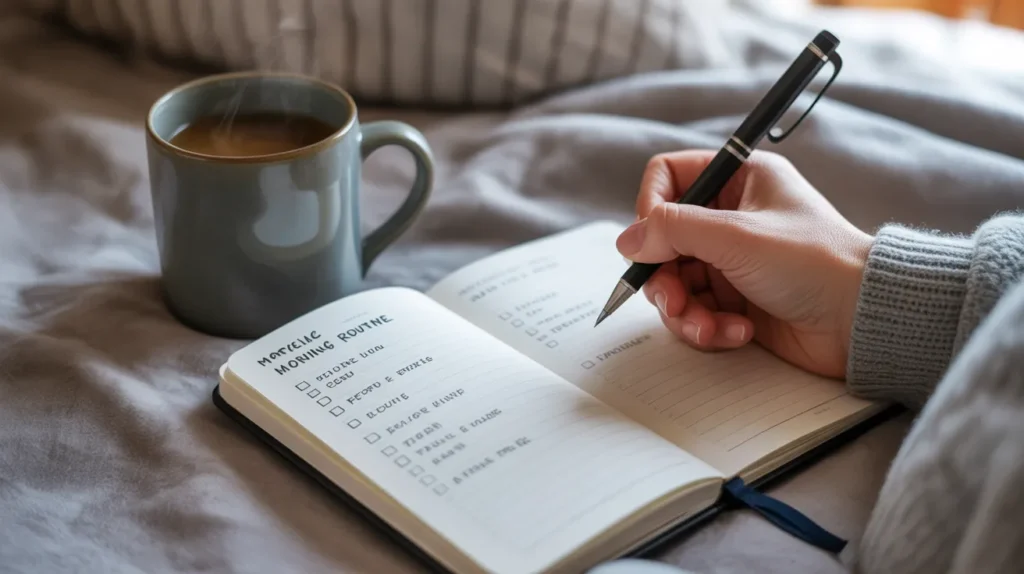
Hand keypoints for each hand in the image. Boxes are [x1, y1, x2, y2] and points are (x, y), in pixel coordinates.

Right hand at [616, 149, 872, 378]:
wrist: (863, 320)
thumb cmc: (815, 263)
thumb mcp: (735, 236)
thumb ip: (672, 231)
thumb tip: (626, 240)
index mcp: (740, 180)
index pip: (668, 177)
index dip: (650, 208)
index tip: (650, 241)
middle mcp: (732, 217)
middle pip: (663, 240)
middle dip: (663, 278)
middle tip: (673, 302)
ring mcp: (732, 261)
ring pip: (674, 282)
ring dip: (684, 311)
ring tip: (708, 328)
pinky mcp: (737, 301)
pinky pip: (697, 312)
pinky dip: (707, 327)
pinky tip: (736, 334)